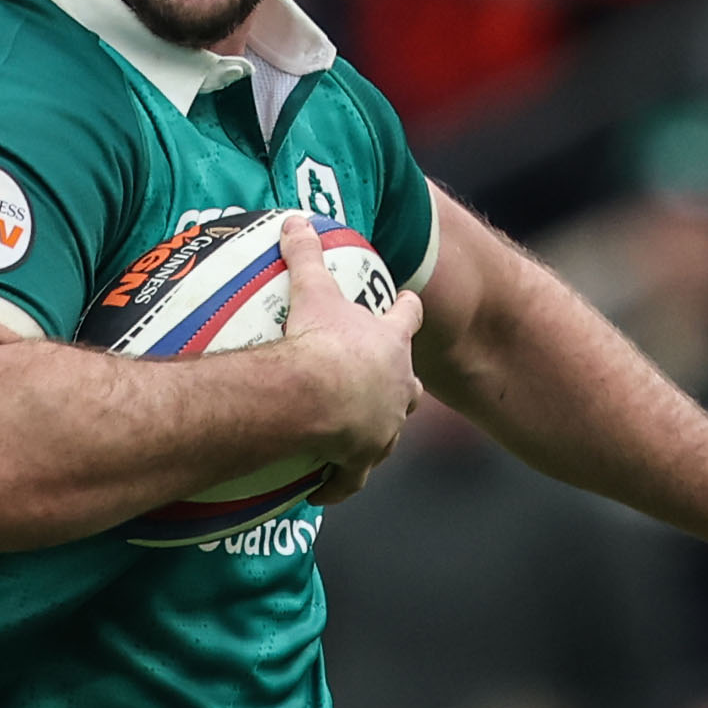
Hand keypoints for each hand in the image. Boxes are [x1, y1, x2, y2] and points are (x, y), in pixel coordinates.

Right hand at [277, 212, 425, 501]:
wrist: (315, 397)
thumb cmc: (320, 341)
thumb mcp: (313, 291)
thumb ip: (305, 255)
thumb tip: (295, 218)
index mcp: (391, 343)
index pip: (409, 317)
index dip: (408, 309)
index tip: (407, 303)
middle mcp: (398, 387)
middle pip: (411, 384)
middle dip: (400, 382)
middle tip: (379, 380)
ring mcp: (384, 428)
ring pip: (389, 431)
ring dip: (376, 432)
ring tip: (354, 437)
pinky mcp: (361, 460)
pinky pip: (351, 477)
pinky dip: (339, 482)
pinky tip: (324, 489)